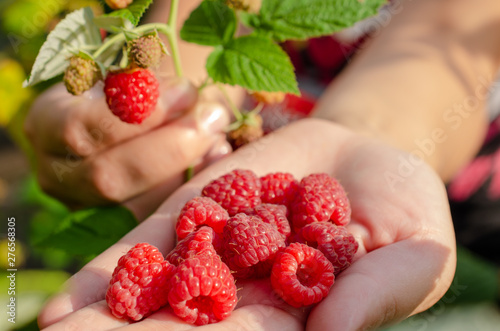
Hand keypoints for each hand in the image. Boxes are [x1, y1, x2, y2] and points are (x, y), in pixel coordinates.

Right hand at [25, 79, 230, 217]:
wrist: (122, 117)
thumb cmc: (127, 86)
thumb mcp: (130, 71)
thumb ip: (154, 84)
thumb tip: (200, 107)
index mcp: (46, 124)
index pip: (84, 127)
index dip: (141, 113)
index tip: (188, 91)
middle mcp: (56, 173)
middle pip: (106, 178)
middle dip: (169, 149)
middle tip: (213, 119)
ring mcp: (84, 204)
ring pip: (132, 206)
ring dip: (185, 172)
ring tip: (218, 138)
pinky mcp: (113, 222)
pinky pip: (153, 216)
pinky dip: (190, 187)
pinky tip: (215, 161)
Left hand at [38, 118, 455, 329]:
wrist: (370, 151)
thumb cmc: (406, 210)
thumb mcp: (414, 252)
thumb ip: (376, 293)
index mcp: (294, 316)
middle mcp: (246, 295)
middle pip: (191, 329)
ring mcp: (216, 251)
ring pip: (156, 294)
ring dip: (108, 318)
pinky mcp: (198, 210)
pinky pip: (151, 243)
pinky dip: (110, 273)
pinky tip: (67, 303)